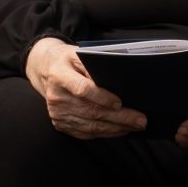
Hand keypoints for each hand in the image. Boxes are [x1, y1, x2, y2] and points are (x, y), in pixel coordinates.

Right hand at [24, 37, 145, 138]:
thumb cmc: (68, 61)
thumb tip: (114, 82)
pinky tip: (120, 129)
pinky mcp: (61, 124)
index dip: (102, 97)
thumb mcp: (78, 54)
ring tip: (135, 126)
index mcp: (59, 76)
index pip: (82, 89)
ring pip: (91, 126)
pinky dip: (106, 133)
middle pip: (91, 111)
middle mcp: (56, 97)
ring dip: (116, 128)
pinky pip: (86, 133)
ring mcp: (58, 114)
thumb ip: (93, 65)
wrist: (46, 70)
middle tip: (141, 120)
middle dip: (120, 118)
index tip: (120, 102)